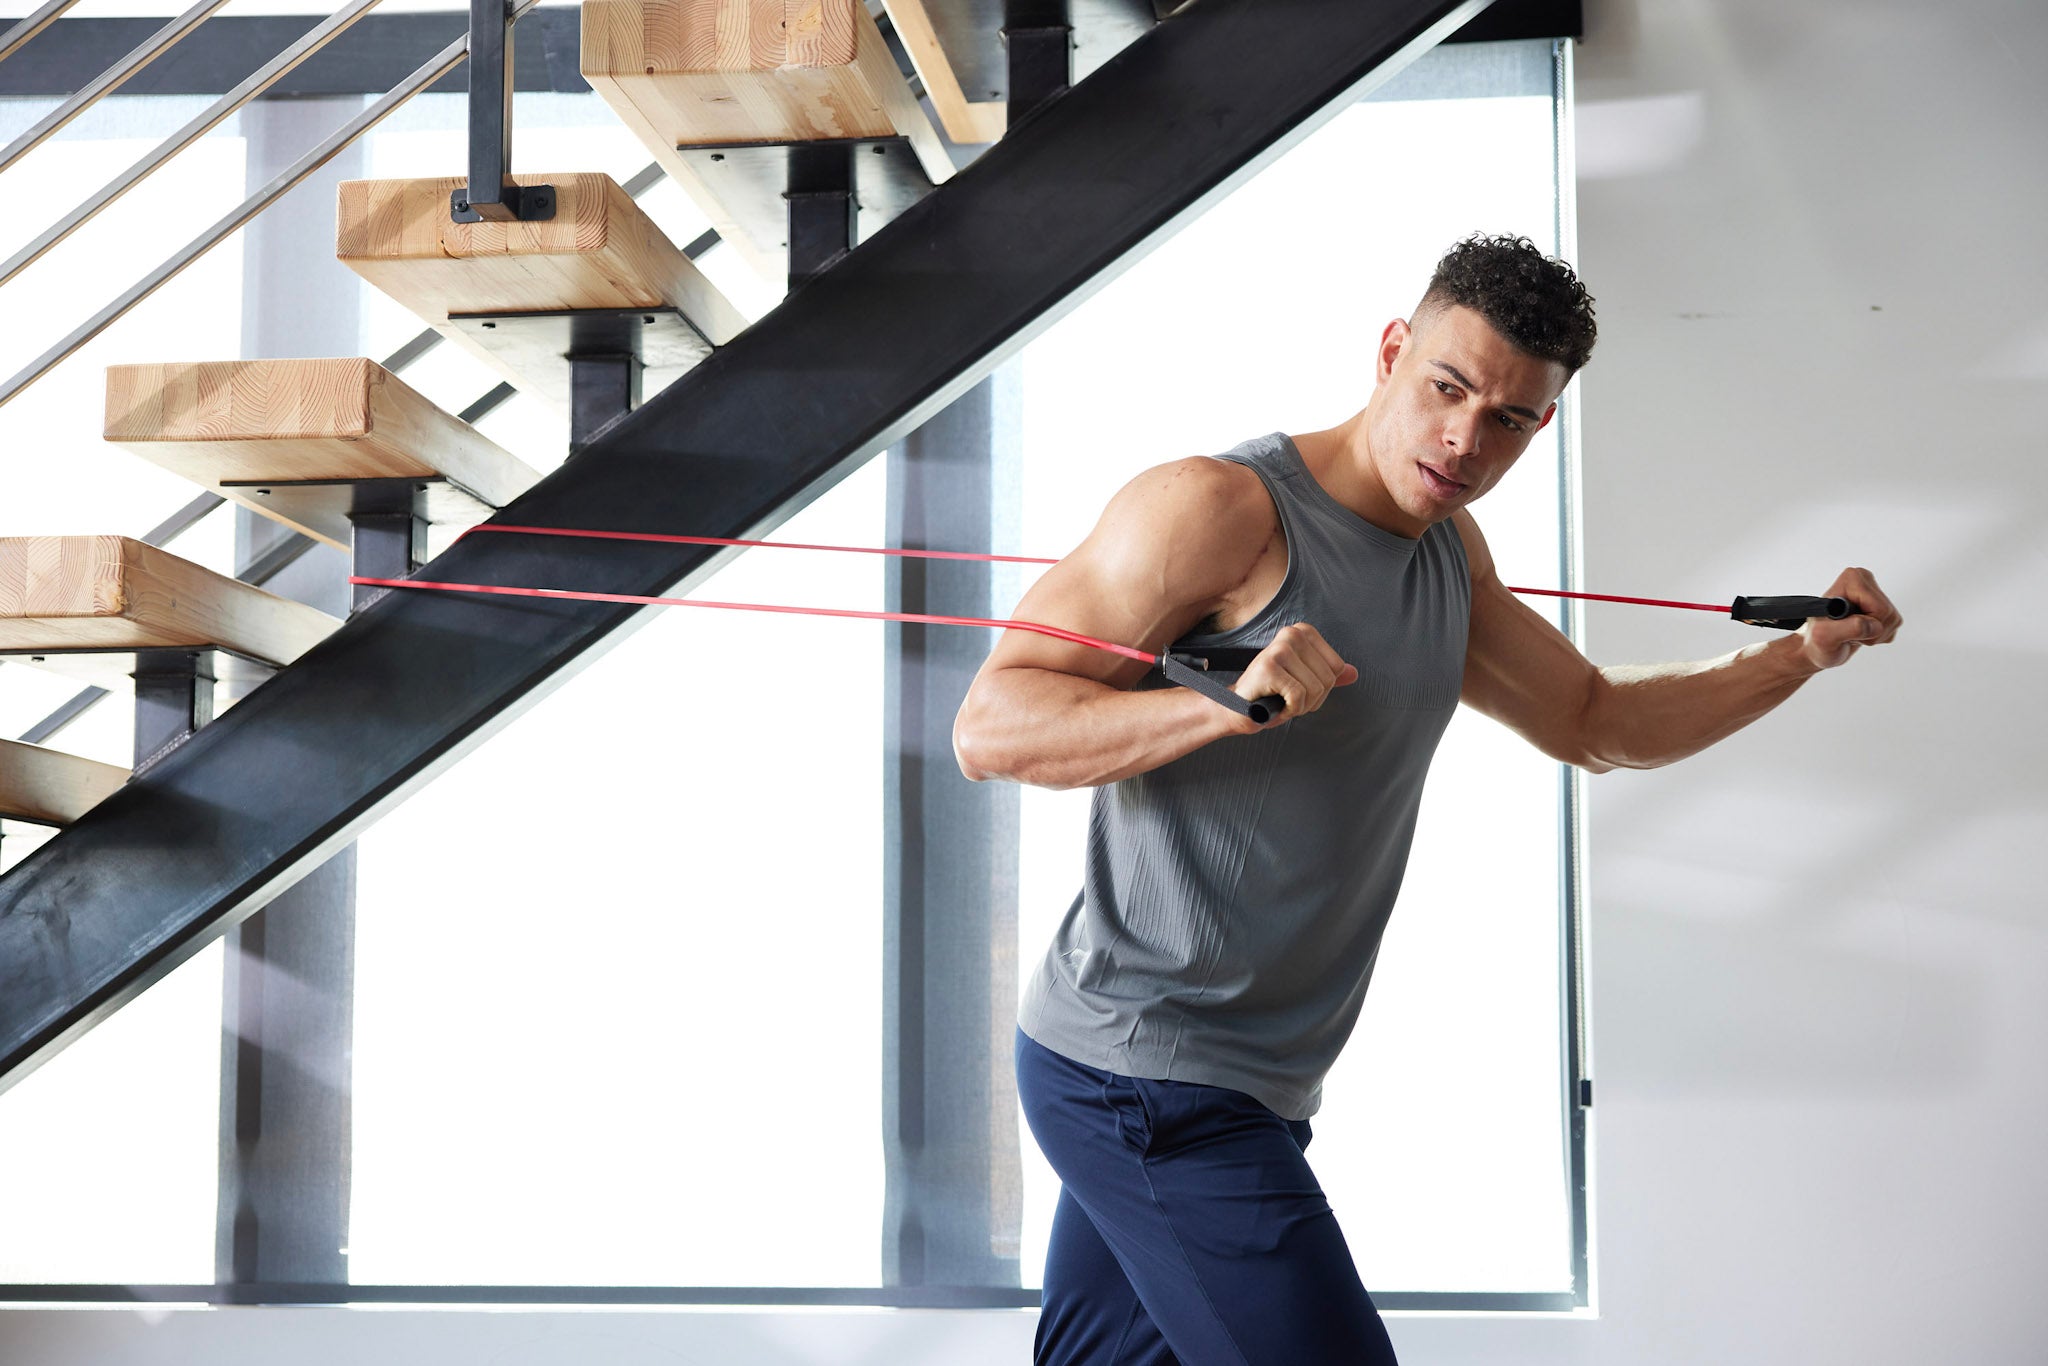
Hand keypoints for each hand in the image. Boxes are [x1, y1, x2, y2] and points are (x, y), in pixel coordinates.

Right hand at [1234, 622, 1358, 728]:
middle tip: (1287, 698)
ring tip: (1280, 701)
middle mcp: (1291, 635)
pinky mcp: (1270, 668)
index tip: (1299, 687)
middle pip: (1328, 679)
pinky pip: (1299, 697)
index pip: (1337, 667)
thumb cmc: (1270, 693)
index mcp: (1302, 632)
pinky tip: (1274, 705)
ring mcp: (1279, 649)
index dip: (1322, 687)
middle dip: (1311, 699)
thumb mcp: (1304, 681)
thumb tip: (1354, 673)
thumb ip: (1329, 675)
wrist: (1237, 707)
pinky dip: (1289, 710)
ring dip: (1300, 706)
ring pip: (1316, 689)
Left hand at [1796, 567, 1901, 669]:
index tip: (1845, 627)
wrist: (1818, 649)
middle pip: (1889, 614)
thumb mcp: (1824, 636)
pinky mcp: (1881, 605)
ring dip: (1875, 635)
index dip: (1866, 625)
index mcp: (1852, 579)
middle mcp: (1864, 580)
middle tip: (1849, 633)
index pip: (1879, 609)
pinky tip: (1861, 633)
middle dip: (1872, 631)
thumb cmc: (1817, 641)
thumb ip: (1848, 628)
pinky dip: (1878, 636)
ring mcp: (1874, 593)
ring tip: (1853, 633)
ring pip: (1893, 620)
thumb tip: (1872, 625)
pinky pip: (1893, 626)